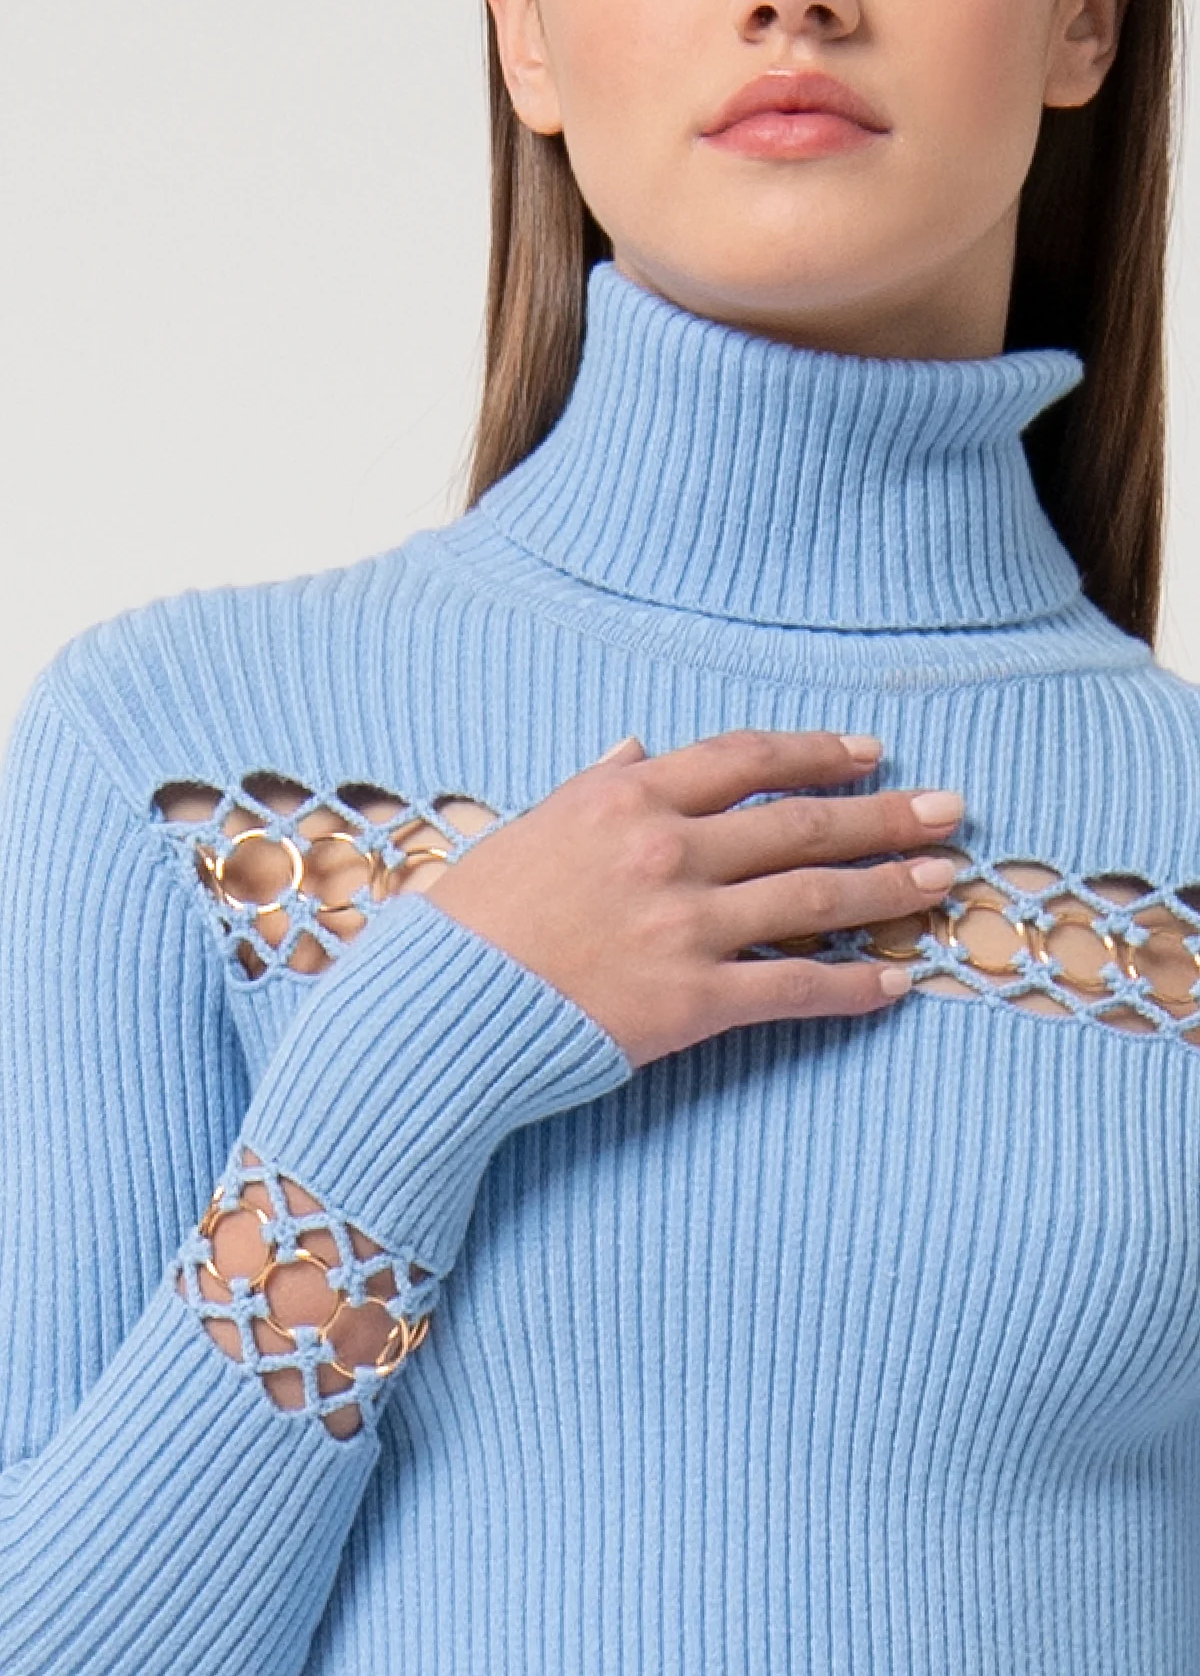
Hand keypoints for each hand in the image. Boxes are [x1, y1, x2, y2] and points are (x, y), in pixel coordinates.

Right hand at [422, 729, 963, 1068]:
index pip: (746, 760)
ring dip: (888, 886)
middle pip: (801, 823)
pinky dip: (852, 986)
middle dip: (884, 814)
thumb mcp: (530, 827)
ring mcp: (684, 926)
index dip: (817, 752)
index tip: (868, 752)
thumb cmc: (474, 916)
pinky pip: (792, 989)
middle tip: (949, 810)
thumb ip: (594, 786)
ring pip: (814, 899)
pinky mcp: (690, 1002)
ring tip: (941, 879)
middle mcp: (667, 851)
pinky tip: (896, 982)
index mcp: (628, 799)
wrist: (440, 1007)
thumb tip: (637, 748)